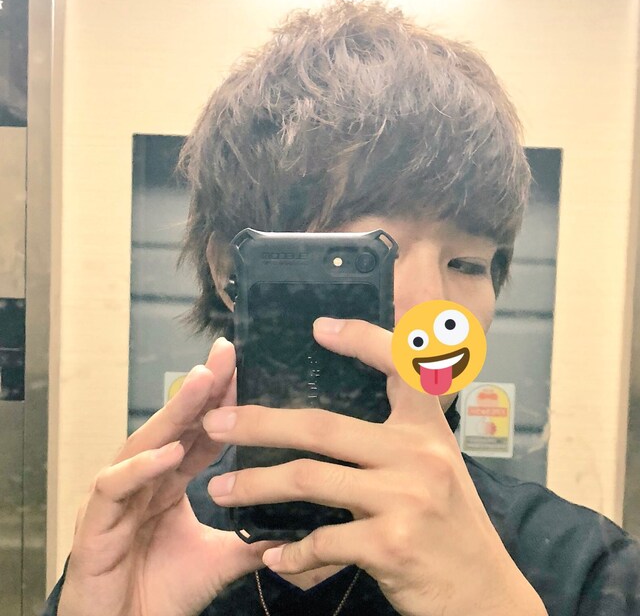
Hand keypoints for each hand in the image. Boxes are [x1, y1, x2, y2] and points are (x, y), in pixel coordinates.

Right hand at [58, 338, 277, 615]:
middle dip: (200, 389)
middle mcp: (144, 479)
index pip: (199, 432)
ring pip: (145, 444)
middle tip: (225, 354)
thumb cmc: (162, 592)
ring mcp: (118, 497)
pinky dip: (141, 468)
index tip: (246, 369)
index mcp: (170, 481)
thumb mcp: (218, 560)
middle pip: (174, 426)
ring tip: (202, 383)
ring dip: (173, 413)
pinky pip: (115, 487)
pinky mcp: (96, 524)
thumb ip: (251, 539)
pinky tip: (168, 450)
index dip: (221, 403)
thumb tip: (297, 527)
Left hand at [203, 319, 546, 615]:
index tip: (318, 327)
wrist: (486, 594)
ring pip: (309, 479)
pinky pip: (322, 540)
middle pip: (322, 426)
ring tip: (220, 490)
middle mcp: (418, 453)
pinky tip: (272, 554)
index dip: (360, 339)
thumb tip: (328, 428)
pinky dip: (291, 550)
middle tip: (216, 421)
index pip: (399, 365)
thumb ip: (396, 441)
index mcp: (428, 427)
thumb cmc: (452, 526)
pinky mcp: (391, 544)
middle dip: (259, 424)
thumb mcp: (437, 466)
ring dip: (255, 487)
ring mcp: (405, 497)